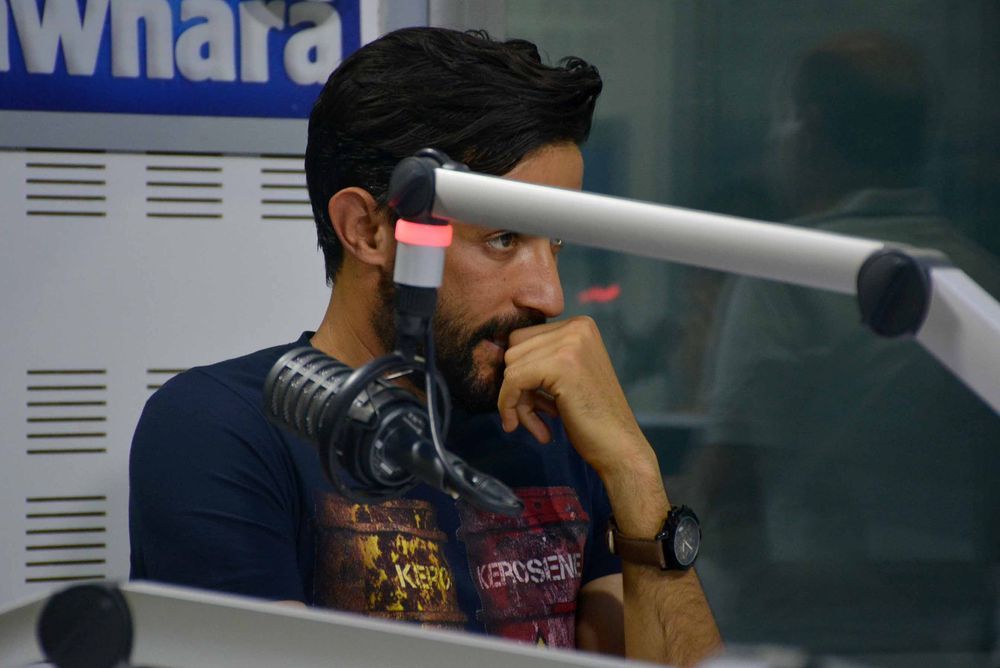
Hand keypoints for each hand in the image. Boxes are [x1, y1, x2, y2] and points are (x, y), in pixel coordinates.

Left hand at [498, 316, 646, 476]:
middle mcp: (577, 327)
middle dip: (516, 385)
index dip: (520, 371)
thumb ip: (539, 359)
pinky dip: (509, 404)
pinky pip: (513, 380)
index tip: (532, 401)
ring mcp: (571, 343)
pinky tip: (522, 426)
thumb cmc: (591, 417)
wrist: (619, 447)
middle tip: (534, 414)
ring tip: (536, 423)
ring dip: (516, 400)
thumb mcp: (566, 375)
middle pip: (514, 349)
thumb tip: (490, 350)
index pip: (522, 338)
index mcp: (579, 325)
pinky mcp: (562, 365)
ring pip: (511, 365)